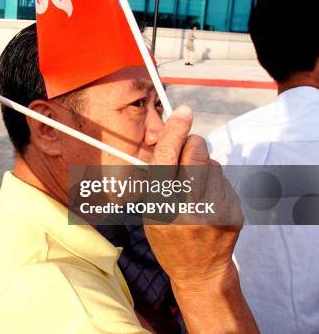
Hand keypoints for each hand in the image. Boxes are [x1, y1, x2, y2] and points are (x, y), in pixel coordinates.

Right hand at [143, 105, 256, 332]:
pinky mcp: (234, 212)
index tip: (183, 111)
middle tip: (187, 150)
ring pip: (212, 164)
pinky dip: (215, 183)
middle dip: (192, 145)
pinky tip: (210, 202)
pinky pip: (224, 180)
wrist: (200, 272)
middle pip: (196, 153)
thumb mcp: (150, 212)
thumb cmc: (168, 239)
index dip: (175, 131)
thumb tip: (171, 141)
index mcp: (161, 206)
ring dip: (204, 166)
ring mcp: (215, 210)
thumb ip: (158, 179)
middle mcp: (188, 207)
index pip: (167, 158)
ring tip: (197, 189)